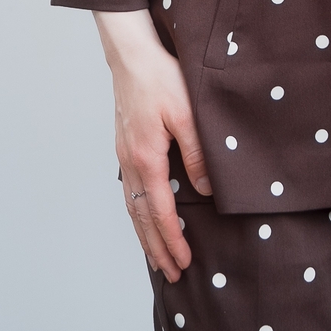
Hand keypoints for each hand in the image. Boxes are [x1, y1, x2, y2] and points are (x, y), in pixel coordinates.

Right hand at [94, 9, 211, 280]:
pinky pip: (130, 192)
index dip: (172, 239)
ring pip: (133, 208)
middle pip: (142, 218)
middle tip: (172, 273)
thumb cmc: (160, 79)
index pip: (160, 211)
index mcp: (146, 158)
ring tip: (157, 258)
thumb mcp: (187, 113)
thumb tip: (206, 190)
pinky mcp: (125, 148)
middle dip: (157, 248)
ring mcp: (124, 156)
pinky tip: (144, 218)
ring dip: (145, 236)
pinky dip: (137, 214)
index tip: (184, 262)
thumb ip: (197, 153)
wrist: (131, 56)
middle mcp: (131, 163)